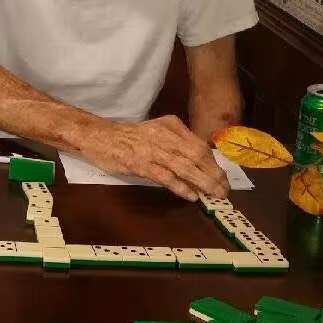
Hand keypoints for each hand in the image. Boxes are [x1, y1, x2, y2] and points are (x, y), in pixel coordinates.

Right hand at [76, 116, 228, 200]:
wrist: (98, 136)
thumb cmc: (127, 137)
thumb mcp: (155, 131)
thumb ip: (175, 143)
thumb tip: (198, 165)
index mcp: (171, 125)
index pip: (200, 145)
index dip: (214, 163)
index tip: (223, 177)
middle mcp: (165, 135)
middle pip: (198, 155)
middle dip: (214, 175)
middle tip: (224, 190)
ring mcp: (153, 149)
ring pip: (186, 166)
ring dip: (203, 183)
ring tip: (214, 195)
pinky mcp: (141, 163)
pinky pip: (167, 177)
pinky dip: (181, 187)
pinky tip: (192, 196)